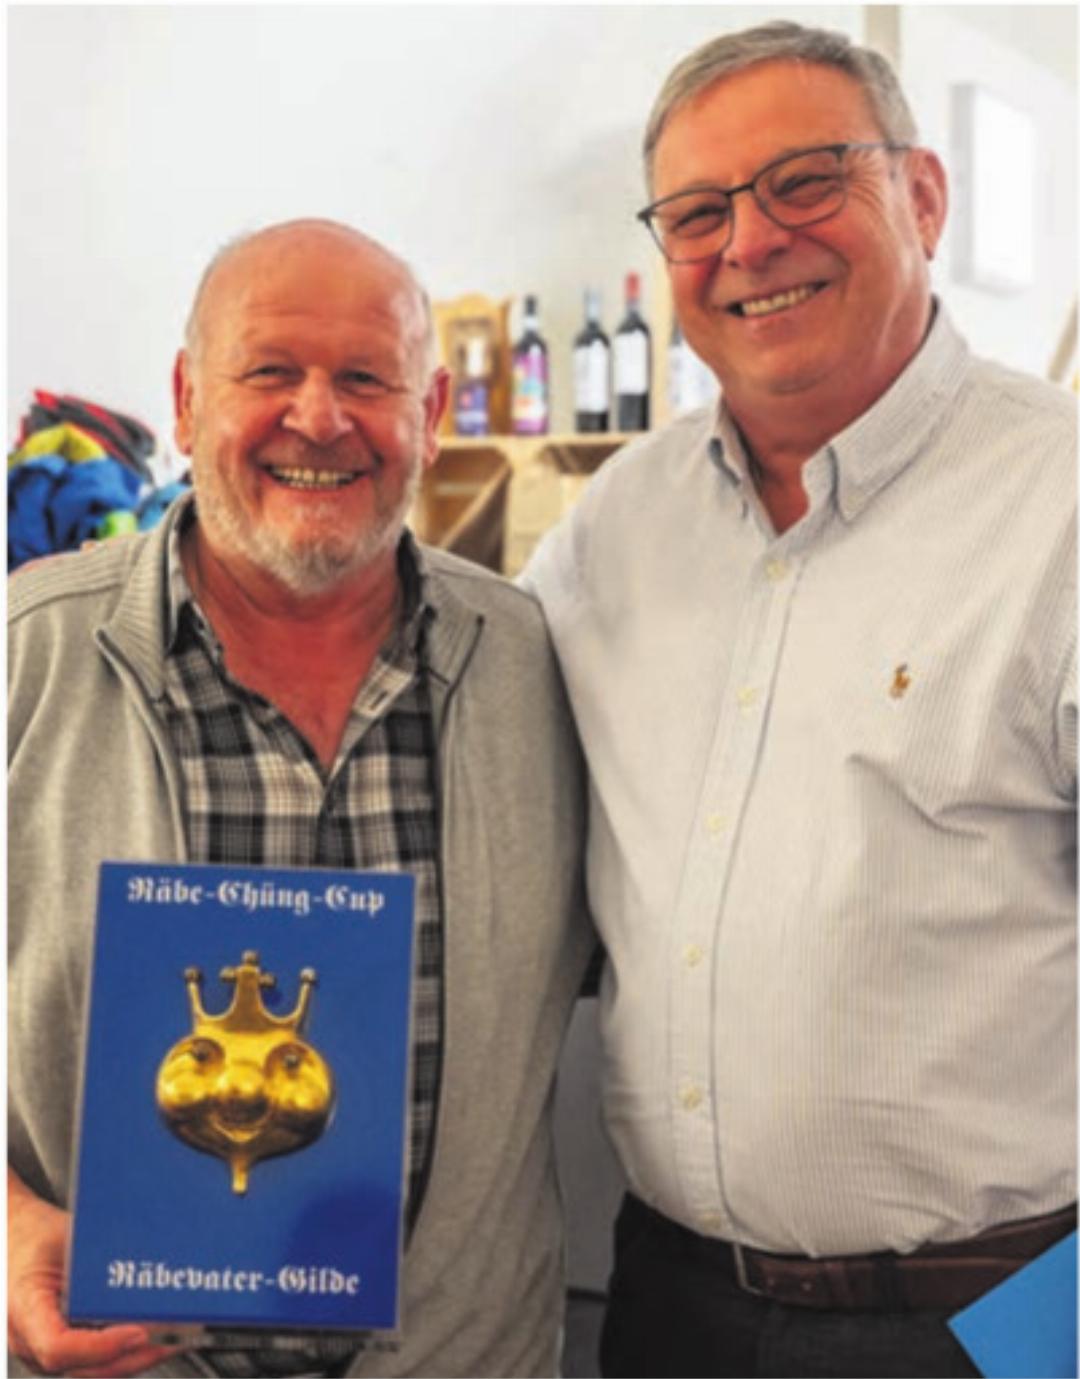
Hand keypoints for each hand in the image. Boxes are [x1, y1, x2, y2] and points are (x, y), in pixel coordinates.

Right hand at [8, 1171, 181, 1376]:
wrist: (9, 1235)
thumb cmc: (30, 1235)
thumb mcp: (64, 1237)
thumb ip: (95, 1261)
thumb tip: (141, 1271)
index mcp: (24, 1307)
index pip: (58, 1346)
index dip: (101, 1347)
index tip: (138, 1332)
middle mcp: (26, 1339)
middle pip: (79, 1369)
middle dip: (129, 1359)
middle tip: (170, 1340)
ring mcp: (36, 1349)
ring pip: (86, 1371)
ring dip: (128, 1361)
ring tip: (168, 1341)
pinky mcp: (52, 1348)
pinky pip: (86, 1362)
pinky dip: (117, 1354)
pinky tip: (146, 1340)